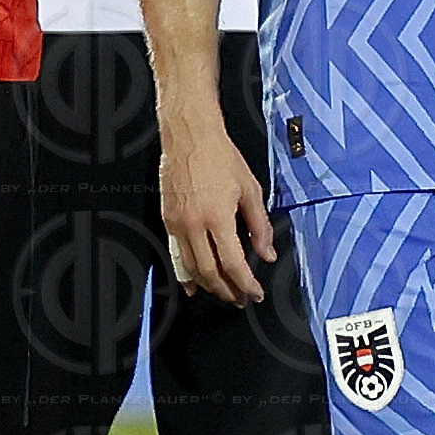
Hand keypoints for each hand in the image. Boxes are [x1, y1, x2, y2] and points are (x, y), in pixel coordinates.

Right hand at [160, 119, 276, 305]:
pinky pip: (176, 254)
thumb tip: (266, 252)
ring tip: (222, 291)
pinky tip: (193, 282)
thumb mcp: (250, 189)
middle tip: (239, 298)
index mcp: (218, 216)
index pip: (233, 264)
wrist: (190, 136)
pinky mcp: (168, 220)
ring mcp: (177, 223)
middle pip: (210, 272)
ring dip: (207, 285)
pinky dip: (185, 273)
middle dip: (227, 291)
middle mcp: (194, 223)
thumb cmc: (218, 156)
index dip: (246, 284)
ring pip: (190, 268)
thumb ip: (260, 226)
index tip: (254, 292)